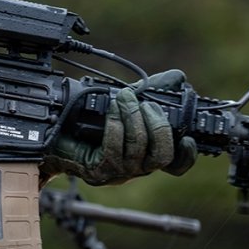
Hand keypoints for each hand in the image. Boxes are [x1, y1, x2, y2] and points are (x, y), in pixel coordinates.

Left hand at [41, 69, 196, 184]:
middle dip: (158, 126)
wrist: (59, 137)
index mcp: (149, 155)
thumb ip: (154, 91)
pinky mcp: (99, 171)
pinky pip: (113, 148)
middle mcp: (138, 168)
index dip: (187, 155)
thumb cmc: (95, 121)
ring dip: (133, 118)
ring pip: (137, 148)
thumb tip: (178, 77)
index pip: (175, 164)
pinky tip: (112, 110)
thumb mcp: (129, 104)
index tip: (189, 138)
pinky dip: (115, 125)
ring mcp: (119, 172)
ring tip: (125, 98)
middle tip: (147, 104)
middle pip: (161, 156)